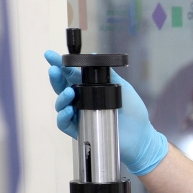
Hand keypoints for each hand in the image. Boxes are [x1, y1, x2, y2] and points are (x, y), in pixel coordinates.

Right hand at [44, 50, 168, 174]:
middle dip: (56, 78)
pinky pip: (64, 123)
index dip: (61, 65)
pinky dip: (63, 116)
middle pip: (62, 88)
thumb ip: (109, 74)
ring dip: (61, 97)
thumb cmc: (134, 113)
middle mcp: (82, 102)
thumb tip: (93, 56)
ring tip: (69, 92)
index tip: (51, 56)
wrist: (141, 136)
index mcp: (90, 90)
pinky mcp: (80, 130)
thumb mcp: (123, 89)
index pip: (72, 75)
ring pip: (61, 105)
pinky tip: (70, 110)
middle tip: (54, 69)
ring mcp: (80, 116)